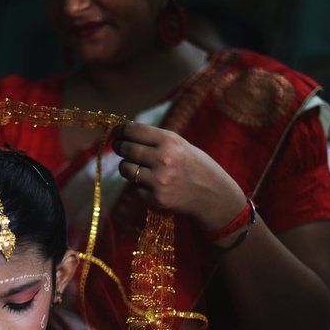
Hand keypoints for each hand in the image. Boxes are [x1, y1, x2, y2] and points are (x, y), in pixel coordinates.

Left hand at [112, 122, 245, 230]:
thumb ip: (155, 140)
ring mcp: (158, 180)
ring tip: (135, 166)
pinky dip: (138, 185)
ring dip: (126, 166)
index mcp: (170, 141)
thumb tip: (125, 133)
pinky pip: (134, 187)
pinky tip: (151, 184)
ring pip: (125, 168)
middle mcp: (163, 159)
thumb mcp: (180, 145)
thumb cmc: (194, 166)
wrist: (213, 195)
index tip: (116, 132)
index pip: (134, 131)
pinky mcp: (155, 198)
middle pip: (126, 148)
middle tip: (118, 146)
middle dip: (119, 146)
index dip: (120, 130)